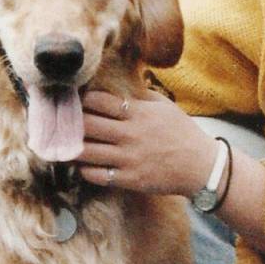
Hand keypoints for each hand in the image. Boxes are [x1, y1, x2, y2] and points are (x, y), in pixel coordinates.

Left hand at [78, 87, 217, 196]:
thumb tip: (121, 84)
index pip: (100, 101)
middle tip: (63, 123)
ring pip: (87, 151)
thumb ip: (142, 96)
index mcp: (139, 113)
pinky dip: (85, 170)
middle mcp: (131, 134)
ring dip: (72, 147)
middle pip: (88, 124)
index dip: (84, 100)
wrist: (201, 166)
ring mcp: (129, 158)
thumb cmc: (183, 132)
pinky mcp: (129, 179)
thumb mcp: (165, 107)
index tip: (77, 102)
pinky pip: (97, 174)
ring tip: (64, 145)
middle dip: (72, 123)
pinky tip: (84, 165)